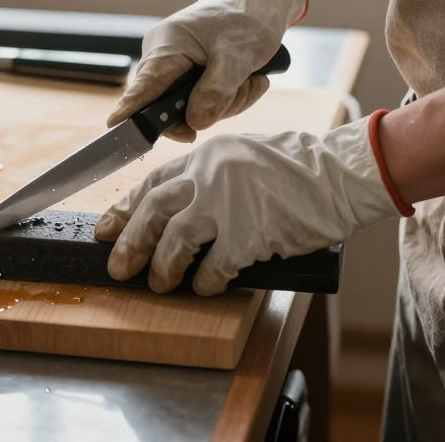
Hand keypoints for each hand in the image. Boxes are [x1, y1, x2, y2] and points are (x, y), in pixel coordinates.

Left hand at [94, 114, 408, 294]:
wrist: (338, 174)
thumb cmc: (296, 169)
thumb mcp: (240, 157)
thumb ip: (208, 176)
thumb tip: (178, 208)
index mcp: (204, 156)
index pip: (151, 184)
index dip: (125, 210)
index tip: (106, 230)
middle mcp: (207, 176)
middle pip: (153, 212)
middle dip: (130, 243)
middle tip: (117, 268)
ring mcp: (226, 204)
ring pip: (175, 240)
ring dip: (163, 267)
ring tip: (159, 283)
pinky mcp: (249, 233)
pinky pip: (215, 266)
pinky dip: (206, 282)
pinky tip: (206, 288)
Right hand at [107, 0, 305, 141]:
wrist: (260, 0)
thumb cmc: (247, 18)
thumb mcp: (239, 56)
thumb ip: (217, 91)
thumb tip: (195, 124)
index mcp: (167, 45)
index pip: (145, 86)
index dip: (130, 110)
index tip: (115, 127)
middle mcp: (163, 58)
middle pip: (171, 107)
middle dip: (212, 107)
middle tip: (243, 88)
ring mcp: (176, 69)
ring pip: (193, 109)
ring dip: (228, 102)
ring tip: (250, 78)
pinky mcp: (190, 75)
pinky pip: (204, 102)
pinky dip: (230, 97)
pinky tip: (247, 79)